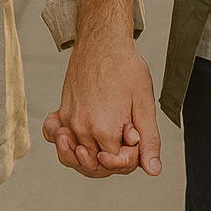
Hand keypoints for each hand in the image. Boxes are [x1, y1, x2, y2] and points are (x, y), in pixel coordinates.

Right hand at [43, 32, 161, 178]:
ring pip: (76, 156)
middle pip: (95, 165)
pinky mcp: (62, 111)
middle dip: (113, 158)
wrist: (102, 41)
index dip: (130, 156)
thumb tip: (153, 170)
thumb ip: (149, 140)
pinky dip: (65, 143)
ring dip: (92, 155)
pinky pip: (58, 138)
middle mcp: (81, 129)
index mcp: (104, 130)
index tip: (136, 138)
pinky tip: (78, 138)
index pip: (116, 164)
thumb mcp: (145, 104)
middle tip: (126, 136)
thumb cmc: (125, 67)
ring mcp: (68, 120)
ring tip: (105, 142)